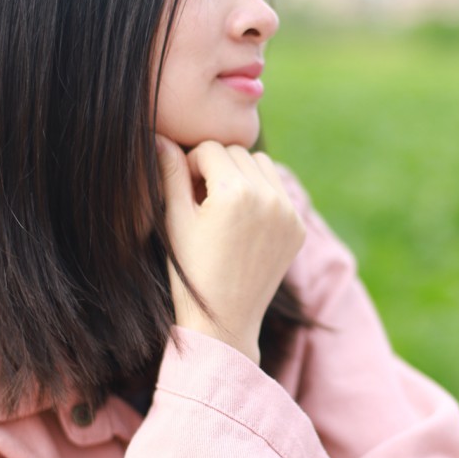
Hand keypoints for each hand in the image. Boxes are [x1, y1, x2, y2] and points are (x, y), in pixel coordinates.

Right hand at [157, 137, 305, 363]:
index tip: (184, 189)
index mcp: (234, 192)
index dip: (191, 164)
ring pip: (261, 164)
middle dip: (216, 166)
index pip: (209, 149)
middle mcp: (267, 197)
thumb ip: (170, 173)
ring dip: (241, 173)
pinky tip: (244, 218)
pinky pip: (278, 189)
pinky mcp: (298, 226)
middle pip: (236, 152)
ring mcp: (288, 212)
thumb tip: (161, 137)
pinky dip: (262, 192)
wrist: (225, 320)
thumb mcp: (174, 220)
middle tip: (201, 196)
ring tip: (224, 203)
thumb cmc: (191, 270)